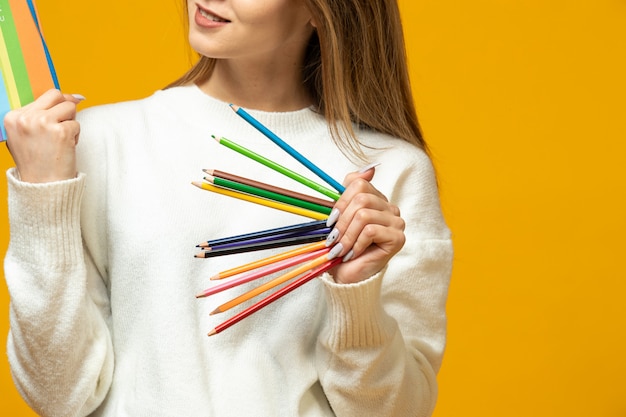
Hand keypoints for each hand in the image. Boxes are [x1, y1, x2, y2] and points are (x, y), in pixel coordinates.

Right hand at [4, 89, 82, 182]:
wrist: (43, 186)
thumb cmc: (37, 162)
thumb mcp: (25, 136)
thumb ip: (39, 115)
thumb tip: (76, 96)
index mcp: (13, 117)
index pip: (44, 96)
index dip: (56, 107)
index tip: (56, 123)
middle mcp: (26, 117)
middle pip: (57, 95)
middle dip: (65, 109)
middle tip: (63, 127)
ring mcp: (42, 123)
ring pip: (70, 107)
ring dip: (71, 123)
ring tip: (61, 140)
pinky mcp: (60, 132)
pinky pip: (77, 125)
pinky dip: (76, 137)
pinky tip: (65, 149)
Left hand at [325, 165, 405, 283]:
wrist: (347, 276)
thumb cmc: (343, 247)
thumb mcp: (341, 216)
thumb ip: (350, 192)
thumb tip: (369, 169)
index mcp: (377, 199)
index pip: (359, 184)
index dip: (341, 201)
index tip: (331, 221)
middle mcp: (390, 208)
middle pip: (361, 199)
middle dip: (342, 220)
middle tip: (333, 238)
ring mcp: (397, 223)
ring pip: (364, 215)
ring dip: (347, 235)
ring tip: (340, 249)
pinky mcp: (398, 238)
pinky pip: (370, 231)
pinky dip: (356, 244)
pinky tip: (353, 254)